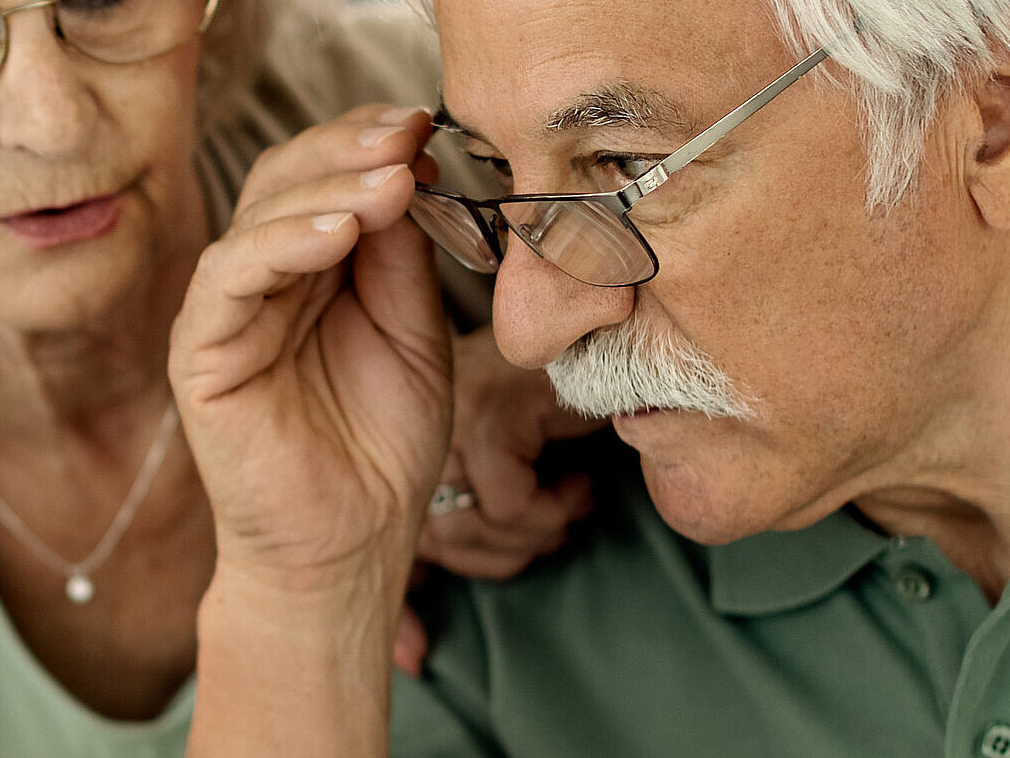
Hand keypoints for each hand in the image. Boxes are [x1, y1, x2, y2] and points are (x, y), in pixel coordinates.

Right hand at [171, 104, 454, 594]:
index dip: (368, 142)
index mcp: (309, 265)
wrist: (350, 546)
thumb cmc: (381, 446)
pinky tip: (338, 233)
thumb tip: (410, 166)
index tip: (425, 120)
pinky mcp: (200, 350)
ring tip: (391, 180)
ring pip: (258, 217)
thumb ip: (403, 256)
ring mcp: (224, 310)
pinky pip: (230, 277)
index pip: (324, 176)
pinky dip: (282, 244)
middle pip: (285, 178)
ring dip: (326, 189)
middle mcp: (260, 276)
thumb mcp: (414, 331)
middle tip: (407, 132)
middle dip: (348, 149)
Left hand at [392, 333, 604, 674]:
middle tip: (557, 525)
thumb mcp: (511, 490)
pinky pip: (508, 502)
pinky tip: (578, 480)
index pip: (385, 535)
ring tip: (571, 499)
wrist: (625, 349)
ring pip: (472, 524)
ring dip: (537, 532)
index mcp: (407, 441)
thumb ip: (463, 548)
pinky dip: (554, 507)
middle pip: (437, 541)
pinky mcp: (489, 407)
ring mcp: (448, 410)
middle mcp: (414, 421)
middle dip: (507, 554)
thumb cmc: (572, 421)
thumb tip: (411, 661)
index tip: (414, 659)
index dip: (399, 607)